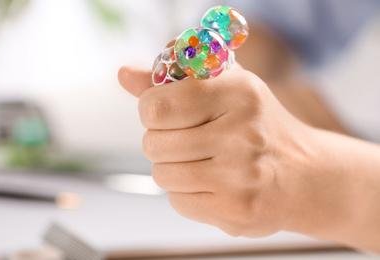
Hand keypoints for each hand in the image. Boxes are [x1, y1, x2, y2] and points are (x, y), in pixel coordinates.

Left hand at [118, 66, 314, 237]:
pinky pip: (178, 202)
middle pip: (154, 144)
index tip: (162, 113)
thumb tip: (124, 74)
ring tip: (200, 162)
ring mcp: (240, 176)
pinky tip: (213, 184)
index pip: (157, 106)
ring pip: (162, 175)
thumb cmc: (258, 127)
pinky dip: (187, 193)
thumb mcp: (225, 89)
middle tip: (184, 139)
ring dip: (172, 169)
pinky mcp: (236, 211)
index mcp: (237, 93)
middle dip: (160, 142)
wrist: (306, 175)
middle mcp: (241, 134)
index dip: (149, 111)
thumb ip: (171, 81)